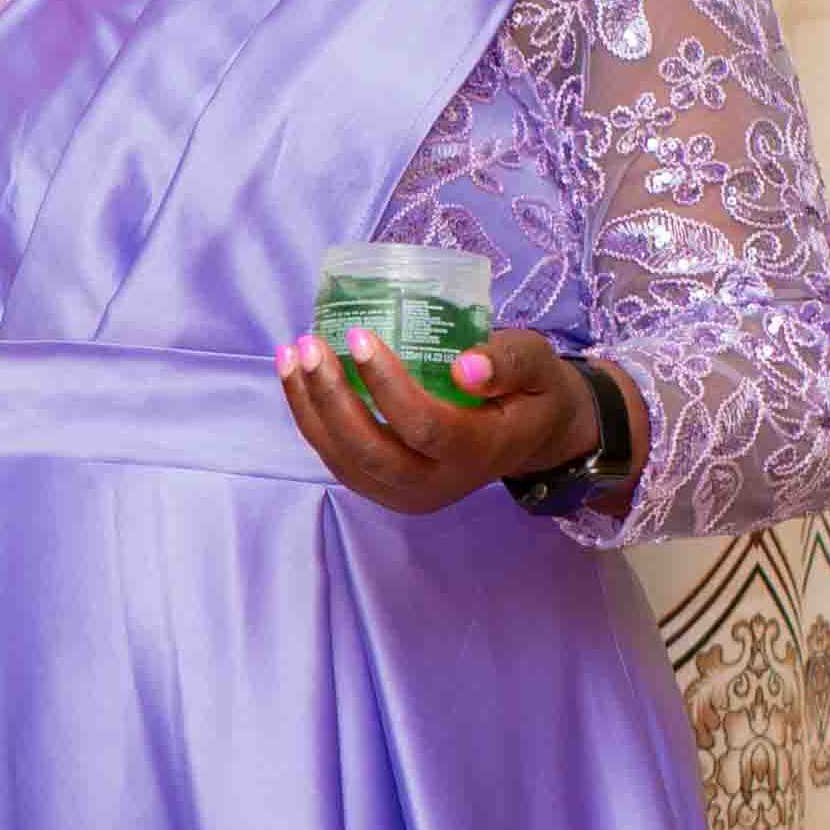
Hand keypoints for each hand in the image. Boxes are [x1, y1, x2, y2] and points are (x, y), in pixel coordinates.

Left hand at [277, 324, 623, 517]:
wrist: (529, 435)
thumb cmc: (532, 390)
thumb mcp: (538, 365)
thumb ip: (509, 362)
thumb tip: (464, 368)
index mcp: (478, 453)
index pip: (423, 426)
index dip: (386, 384)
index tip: (359, 337)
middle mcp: (436, 484)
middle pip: (369, 451)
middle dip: (331, 398)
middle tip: (310, 344)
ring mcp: (404, 493)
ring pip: (343, 459)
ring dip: (309, 407)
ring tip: (291, 354)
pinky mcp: (382, 488)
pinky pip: (337, 458)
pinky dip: (310, 419)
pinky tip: (296, 376)